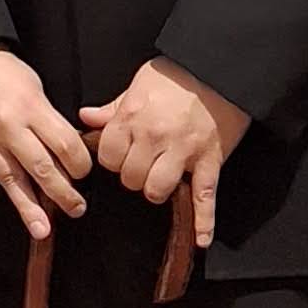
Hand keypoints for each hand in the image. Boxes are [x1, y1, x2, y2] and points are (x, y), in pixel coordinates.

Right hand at [0, 50, 90, 240]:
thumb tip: (65, 146)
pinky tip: (21, 212)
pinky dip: (11, 195)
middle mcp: (10, 127)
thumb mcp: (31, 85)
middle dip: (63, 192)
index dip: (80, 163)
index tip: (85, 171)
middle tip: (77, 207)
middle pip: (43, 168)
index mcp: (30, 106)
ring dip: (33, 208)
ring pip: (16, 182)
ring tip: (45, 228)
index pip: (64, 144)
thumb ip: (47, 116)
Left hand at [81, 58, 248, 248]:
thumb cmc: (178, 73)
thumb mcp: (139, 82)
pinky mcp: (210, 161)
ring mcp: (183, 151)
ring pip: (157, 190)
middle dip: (133, 176)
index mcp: (133, 117)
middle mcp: (154, 137)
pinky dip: (204, 222)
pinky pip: (205, 197)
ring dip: (157, 190)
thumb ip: (113, 107)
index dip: (113, 160)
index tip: (122, 155)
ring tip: (161, 180)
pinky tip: (200, 240)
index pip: (108, 157)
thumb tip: (86, 118)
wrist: (221, 67)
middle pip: (130, 178)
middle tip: (143, 166)